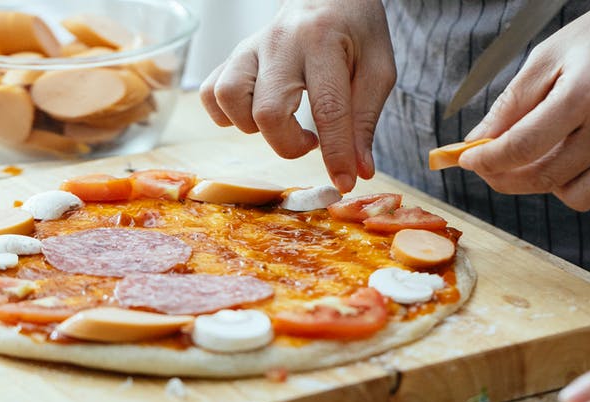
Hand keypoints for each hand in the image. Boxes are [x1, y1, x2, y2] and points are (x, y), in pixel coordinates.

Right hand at [199, 0, 394, 192]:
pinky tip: (253, 115)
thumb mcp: (378, 70)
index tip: (344, 182)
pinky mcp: (234, 55)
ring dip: (253, 127)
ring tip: (280, 124)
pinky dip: (226, 114)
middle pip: (268, 111)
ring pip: (229, 99)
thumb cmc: (356, 32)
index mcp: (323, 42)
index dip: (336, 153)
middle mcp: (281, 42)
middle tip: (310, 141)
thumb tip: (359, 171)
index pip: (328, 108)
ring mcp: (251, 47)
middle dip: (289, 144)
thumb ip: (365, 120)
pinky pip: (210, 91)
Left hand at [458, 0, 589, 211]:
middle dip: (506, 179)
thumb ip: (510, 104)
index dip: (487, 160)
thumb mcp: (547, 59)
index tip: (468, 161)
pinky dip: (586, 189)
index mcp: (584, 95)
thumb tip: (476, 144)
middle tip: (493, 167)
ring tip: (548, 155)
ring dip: (550, 186)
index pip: (522, 147)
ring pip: (577, 199)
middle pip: (545, 178)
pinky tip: (580, 160)